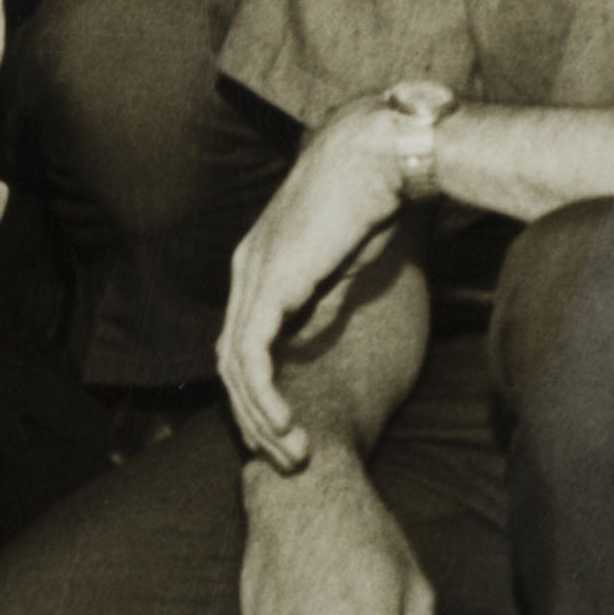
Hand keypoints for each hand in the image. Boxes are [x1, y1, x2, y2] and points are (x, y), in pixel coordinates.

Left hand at [212, 114, 407, 466]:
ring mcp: (253, 276)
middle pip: (231, 362)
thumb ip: (327, 296)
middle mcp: (246, 269)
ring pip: (236, 369)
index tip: (292, 428)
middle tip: (289, 460)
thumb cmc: (376, 197)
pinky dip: (265, 400)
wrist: (382, 154)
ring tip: (294, 455)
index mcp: (261, 261)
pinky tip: (287, 428)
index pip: (243, 339)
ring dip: (262, 420)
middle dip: (256, 418)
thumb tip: (318, 330)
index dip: (261, 390)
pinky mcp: (269, 285)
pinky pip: (252, 359)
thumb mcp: (348, 261)